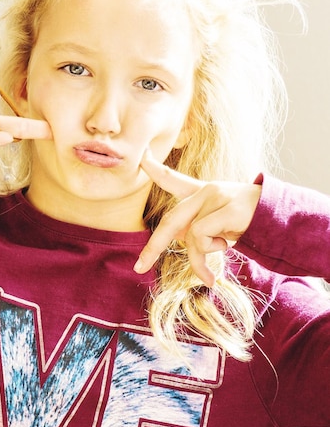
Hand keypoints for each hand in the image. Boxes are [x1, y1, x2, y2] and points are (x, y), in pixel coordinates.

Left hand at [134, 150, 261, 286]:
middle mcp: (207, 191)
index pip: (175, 181)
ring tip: (213, 267)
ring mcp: (217, 197)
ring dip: (198, 259)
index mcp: (204, 193)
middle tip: (140, 267)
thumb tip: (176, 236)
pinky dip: (206, 256)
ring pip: (189, 236)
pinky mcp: (227, 208)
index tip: (141, 159)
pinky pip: (201, 237)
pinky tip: (224, 253)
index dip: (155, 170)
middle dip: (153, 247)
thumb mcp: (221, 228)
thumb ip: (197, 228)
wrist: (286, 221)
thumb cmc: (251, 225)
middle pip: (170, 220)